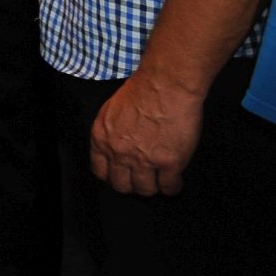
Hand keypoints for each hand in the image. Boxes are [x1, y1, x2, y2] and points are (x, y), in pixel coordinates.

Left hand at [90, 69, 202, 195]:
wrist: (165, 85)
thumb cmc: (142, 90)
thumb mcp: (111, 111)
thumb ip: (111, 133)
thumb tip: (116, 148)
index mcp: (102, 137)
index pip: (100, 171)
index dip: (112, 176)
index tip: (121, 175)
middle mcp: (119, 151)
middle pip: (122, 185)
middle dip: (132, 185)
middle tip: (142, 179)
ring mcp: (144, 159)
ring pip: (145, 190)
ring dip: (153, 187)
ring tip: (159, 180)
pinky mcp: (169, 162)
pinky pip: (169, 187)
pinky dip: (173, 186)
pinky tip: (175, 180)